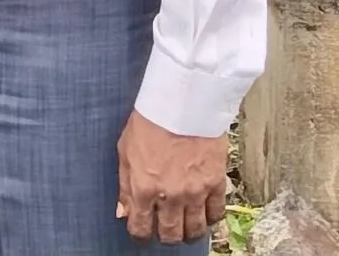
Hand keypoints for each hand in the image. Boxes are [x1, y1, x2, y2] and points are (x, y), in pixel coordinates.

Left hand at [116, 111, 226, 245]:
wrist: (183, 102)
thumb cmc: (151, 121)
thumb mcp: (125, 151)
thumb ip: (124, 186)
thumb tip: (122, 211)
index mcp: (143, 188)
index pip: (141, 227)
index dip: (140, 234)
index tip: (142, 232)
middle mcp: (169, 196)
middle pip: (170, 234)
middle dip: (166, 236)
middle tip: (165, 230)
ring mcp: (194, 192)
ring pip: (195, 230)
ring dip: (189, 233)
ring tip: (186, 227)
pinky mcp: (215, 183)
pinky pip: (216, 213)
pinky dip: (210, 218)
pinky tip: (205, 214)